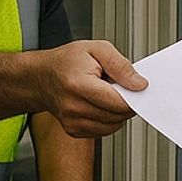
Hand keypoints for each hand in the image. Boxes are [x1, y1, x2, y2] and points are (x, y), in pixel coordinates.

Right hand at [32, 40, 146, 137]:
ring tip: (107, 94)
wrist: (42, 76)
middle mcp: (73, 107)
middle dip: (126, 102)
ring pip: (113, 125)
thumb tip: (139, 84)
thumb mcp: (97, 49)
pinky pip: (104, 130)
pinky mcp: (74, 130)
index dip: (134, 96)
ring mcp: (72, 122)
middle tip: (119, 87)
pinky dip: (109, 119)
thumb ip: (121, 66)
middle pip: (117, 115)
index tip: (137, 88)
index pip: (117, 102)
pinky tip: (100, 104)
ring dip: (118, 112)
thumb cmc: (67, 61)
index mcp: (78, 85)